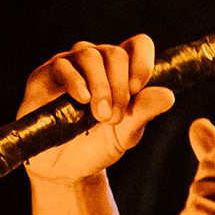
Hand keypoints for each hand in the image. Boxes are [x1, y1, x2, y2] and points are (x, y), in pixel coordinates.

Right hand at [22, 34, 173, 181]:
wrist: (66, 169)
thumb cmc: (98, 147)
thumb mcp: (126, 133)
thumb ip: (144, 112)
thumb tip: (168, 96)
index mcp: (121, 70)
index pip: (138, 45)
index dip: (142, 61)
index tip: (139, 89)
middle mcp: (96, 61)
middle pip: (115, 53)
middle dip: (120, 86)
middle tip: (115, 118)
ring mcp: (70, 65)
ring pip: (90, 55)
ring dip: (101, 86)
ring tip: (101, 115)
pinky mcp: (45, 75)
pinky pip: (63, 66)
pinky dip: (76, 82)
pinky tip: (82, 100)